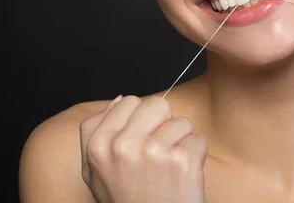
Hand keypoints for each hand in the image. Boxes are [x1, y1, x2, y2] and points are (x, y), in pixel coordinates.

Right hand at [80, 95, 207, 202]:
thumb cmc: (126, 200)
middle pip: (156, 104)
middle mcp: (123, 145)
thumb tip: (119, 99)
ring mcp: (154, 152)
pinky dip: (196, 156)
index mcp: (98, 144)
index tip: (141, 140)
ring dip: (181, 142)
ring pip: (181, 122)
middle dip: (163, 124)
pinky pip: (198, 139)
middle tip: (159, 151)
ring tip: (169, 167)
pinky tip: (183, 175)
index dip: (140, 119)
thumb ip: (96, 132)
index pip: (128, 101)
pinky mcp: (182, 161)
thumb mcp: (95, 170)